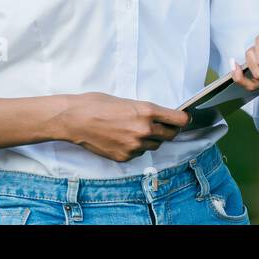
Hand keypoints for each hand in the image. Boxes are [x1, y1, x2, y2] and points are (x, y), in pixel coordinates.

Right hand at [50, 91, 190, 161]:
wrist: (75, 119)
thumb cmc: (98, 104)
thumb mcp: (127, 101)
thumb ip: (146, 111)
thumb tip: (160, 117)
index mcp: (147, 111)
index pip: (179, 120)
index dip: (183, 119)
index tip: (183, 119)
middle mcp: (144, 130)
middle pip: (170, 135)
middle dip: (168, 130)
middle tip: (162, 126)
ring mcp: (135, 146)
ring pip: (154, 145)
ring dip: (151, 140)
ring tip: (134, 131)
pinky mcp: (125, 157)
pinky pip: (138, 153)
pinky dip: (136, 148)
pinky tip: (123, 139)